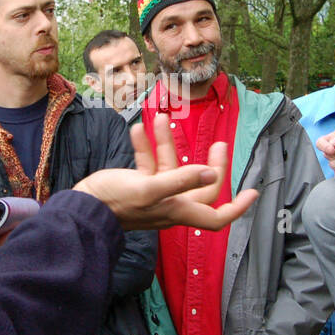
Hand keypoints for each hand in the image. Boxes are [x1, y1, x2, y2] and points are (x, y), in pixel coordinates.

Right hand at [73, 113, 258, 229]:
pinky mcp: (137, 186)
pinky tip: (138, 128)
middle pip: (201, 186)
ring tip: (159, 118)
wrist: (81, 207)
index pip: (216, 216)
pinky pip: (148, 164)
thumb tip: (211, 174)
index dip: (237, 207)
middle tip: (219, 144)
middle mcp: (170, 204)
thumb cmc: (114, 201)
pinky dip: (146, 147)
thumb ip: (181, 180)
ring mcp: (155, 195)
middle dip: (211, 163)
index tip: (254, 192)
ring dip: (167, 143)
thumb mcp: (149, 189)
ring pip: (171, 168)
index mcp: (178, 209)